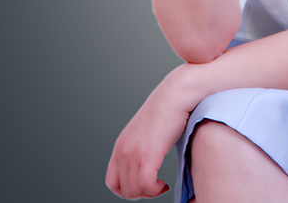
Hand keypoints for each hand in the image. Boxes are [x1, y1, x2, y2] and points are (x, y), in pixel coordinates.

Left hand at [105, 71, 190, 199]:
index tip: (144, 186)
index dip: (127, 191)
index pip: (112, 182)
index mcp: (120, 146)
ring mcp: (134, 152)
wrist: (175, 94)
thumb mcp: (145, 132)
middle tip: (156, 187)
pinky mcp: (148, 153)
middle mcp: (123, 150)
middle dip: (141, 194)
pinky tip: (164, 184)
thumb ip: (139, 149)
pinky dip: (155, 190)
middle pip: (124, 190)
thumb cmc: (167, 112)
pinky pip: (146, 185)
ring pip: (134, 191)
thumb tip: (147, 168)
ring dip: (149, 193)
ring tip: (161, 185)